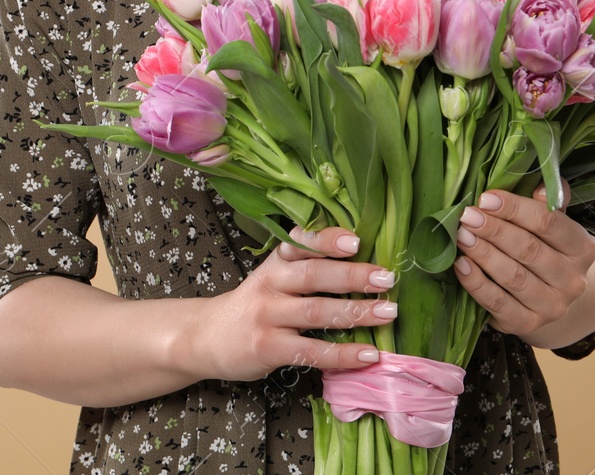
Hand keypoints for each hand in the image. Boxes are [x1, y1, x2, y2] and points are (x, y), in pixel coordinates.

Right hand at [192, 224, 398, 381]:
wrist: (206, 336)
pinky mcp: (267, 348)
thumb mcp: (273, 276)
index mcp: (276, 262)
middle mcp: (271, 284)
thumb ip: (307, 266)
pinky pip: (311, 352)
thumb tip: (363, 261)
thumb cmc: (254, 303)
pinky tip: (368, 354)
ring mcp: (268, 317)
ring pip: (315, 312)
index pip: (300, 243)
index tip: (356, 240)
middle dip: (353, 275)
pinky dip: (342, 354)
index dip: (327, 241)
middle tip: (387, 277)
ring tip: (388, 312)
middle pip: (313, 276)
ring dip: (355, 312)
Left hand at [453, 183, 594, 341]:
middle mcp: (572, 280)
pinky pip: (499, 303)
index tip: (485, 198)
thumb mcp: (554, 225)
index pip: (548, 223)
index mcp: (582, 248)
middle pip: (529, 249)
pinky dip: (477, 284)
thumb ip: (548, 203)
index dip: (515, 209)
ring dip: (484, 254)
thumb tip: (539, 187)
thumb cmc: (546, 250)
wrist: (550, 298)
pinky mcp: (528, 324)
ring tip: (461, 236)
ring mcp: (552, 306)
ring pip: (513, 277)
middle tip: (467, 216)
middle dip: (494, 230)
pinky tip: (461, 265)